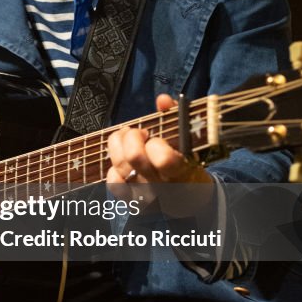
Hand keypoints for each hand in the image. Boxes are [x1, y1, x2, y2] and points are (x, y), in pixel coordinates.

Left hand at [107, 94, 212, 215]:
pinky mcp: (132, 200)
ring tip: (128, 140)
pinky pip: (113, 183)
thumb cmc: (187, 161)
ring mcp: (145, 194)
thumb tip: (162, 100)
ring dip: (119, 146)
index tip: (154, 136)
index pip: (163, 158)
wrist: (188, 196)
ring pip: (119, 165)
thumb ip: (176, 116)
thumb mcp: (188, 139)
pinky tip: (122, 162)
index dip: (154, 143)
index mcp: (179, 169)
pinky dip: (113, 169)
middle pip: (134, 156)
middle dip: (132, 136)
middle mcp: (161, 184)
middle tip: (140, 133)